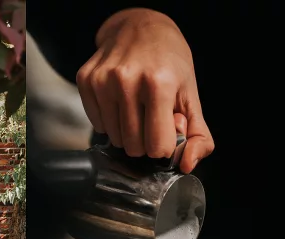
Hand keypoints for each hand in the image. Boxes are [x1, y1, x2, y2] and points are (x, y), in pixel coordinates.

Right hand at [76, 8, 213, 173]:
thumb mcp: (192, 96)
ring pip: (114, 138)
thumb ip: (198, 136)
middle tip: (150, 117)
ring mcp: (102, 80)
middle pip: (133, 147)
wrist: (139, 27)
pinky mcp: (86, 80)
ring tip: (135, 108)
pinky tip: (118, 101)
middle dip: (145, 140)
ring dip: (126, 131)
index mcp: (159, 84)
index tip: (165, 128)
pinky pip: (97, 124)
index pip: (156, 147)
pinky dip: (110, 120)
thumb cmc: (169, 63)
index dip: (163, 144)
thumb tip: (187, 165)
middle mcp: (127, 80)